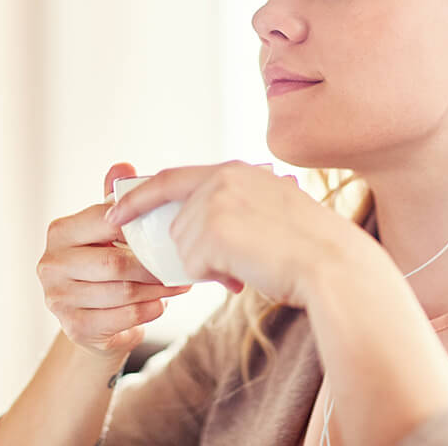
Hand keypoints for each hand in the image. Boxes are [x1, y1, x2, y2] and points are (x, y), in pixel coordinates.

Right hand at [36, 162, 192, 358]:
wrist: (93, 316)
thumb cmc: (105, 261)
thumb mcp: (108, 228)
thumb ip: (114, 199)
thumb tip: (123, 166)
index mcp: (60, 232)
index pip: (105, 222)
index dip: (139, 225)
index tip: (170, 227)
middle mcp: (51, 264)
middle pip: (114, 263)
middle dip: (153, 265)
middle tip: (182, 262)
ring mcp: (58, 299)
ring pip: (123, 292)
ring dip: (158, 289)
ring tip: (180, 283)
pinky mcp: (74, 328)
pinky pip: (122, 318)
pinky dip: (148, 311)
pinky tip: (161, 303)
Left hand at [104, 160, 369, 307]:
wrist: (331, 264)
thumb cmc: (309, 247)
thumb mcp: (272, 210)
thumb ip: (237, 207)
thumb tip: (200, 228)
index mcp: (237, 170)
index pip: (173, 178)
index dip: (140, 196)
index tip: (116, 212)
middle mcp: (222, 178)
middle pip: (177, 222)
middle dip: (194, 250)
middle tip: (234, 263)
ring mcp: (216, 201)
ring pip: (183, 246)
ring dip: (209, 265)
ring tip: (249, 266)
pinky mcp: (213, 228)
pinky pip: (191, 264)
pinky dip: (213, 276)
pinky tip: (244, 273)